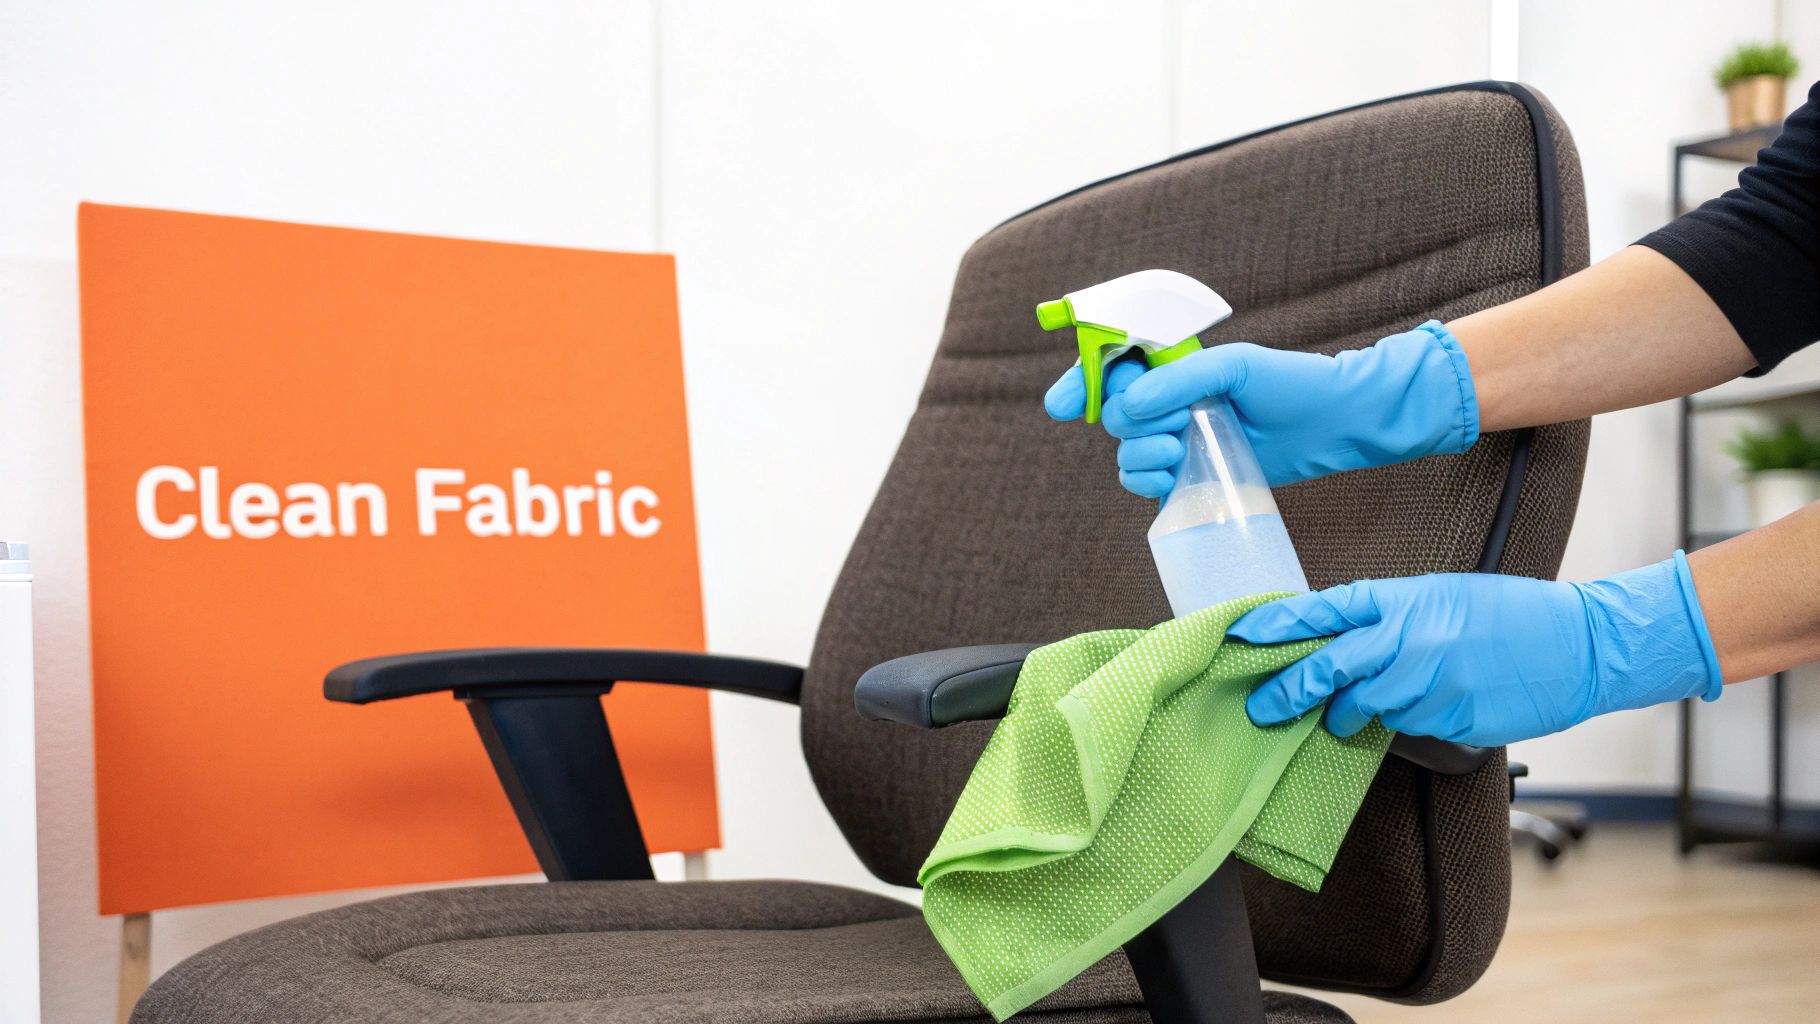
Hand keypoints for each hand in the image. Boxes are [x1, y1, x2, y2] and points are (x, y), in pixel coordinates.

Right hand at [1043, 321, 1480, 497]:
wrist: (1336, 424)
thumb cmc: (1291, 384)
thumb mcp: (1236, 368)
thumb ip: (1180, 381)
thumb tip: (1129, 405)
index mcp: (1172, 365)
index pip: (1108, 368)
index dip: (1079, 384)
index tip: (1062, 406)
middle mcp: (1168, 401)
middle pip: (1112, 415)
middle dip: (1131, 425)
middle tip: (1176, 426)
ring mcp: (1177, 440)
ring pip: (1125, 454)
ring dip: (1142, 456)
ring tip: (1181, 452)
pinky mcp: (1190, 476)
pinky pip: (1145, 484)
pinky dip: (1147, 484)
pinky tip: (1171, 478)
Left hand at [1230, 554, 1722, 746]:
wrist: (1579, 645)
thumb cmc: (1510, 615)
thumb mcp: (1441, 597)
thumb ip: (1389, 617)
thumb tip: (1339, 638)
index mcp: (1403, 600)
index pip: (1324, 611)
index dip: (1278, 623)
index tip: (1239, 635)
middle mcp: (1408, 640)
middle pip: (1328, 669)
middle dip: (1289, 691)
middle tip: (1261, 708)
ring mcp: (1429, 683)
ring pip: (1366, 706)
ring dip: (1352, 713)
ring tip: (1351, 714)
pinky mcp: (1450, 719)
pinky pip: (1408, 726)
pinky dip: (1404, 721)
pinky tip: (1426, 707)